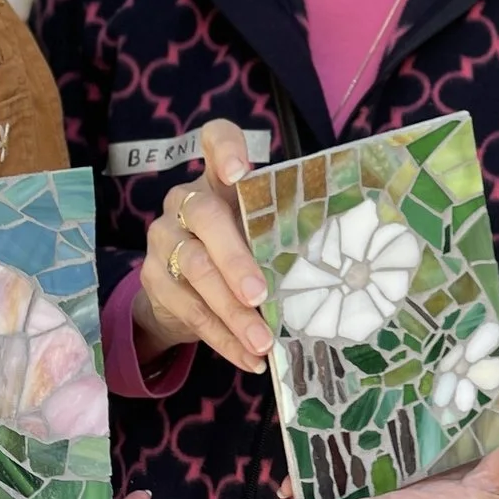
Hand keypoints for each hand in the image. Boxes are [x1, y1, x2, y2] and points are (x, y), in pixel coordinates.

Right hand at [135, 119, 272, 374]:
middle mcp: (184, 202)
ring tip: (263, 342)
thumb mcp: (257, 230)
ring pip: (195, 273)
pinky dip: (223, 339)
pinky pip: (190, 311)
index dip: (225, 149)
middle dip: (234, 259)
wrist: (182, 288)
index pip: (215, 139)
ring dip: (232, 313)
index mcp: (217, 178)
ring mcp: (163, 240)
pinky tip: (249, 358)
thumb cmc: (238, 247)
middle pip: (205, 219)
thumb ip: (281, 229)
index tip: (241, 173)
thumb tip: (343, 253)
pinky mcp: (154, 280)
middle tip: (260, 294)